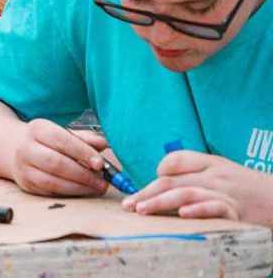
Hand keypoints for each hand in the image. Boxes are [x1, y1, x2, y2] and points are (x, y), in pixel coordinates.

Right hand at [10, 119, 109, 195]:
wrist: (14, 147)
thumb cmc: (46, 140)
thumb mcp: (62, 132)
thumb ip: (83, 138)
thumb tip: (103, 144)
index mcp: (37, 129)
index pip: (61, 140)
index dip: (82, 152)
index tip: (100, 163)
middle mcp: (26, 148)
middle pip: (56, 163)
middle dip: (83, 174)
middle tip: (103, 181)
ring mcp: (23, 168)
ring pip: (52, 181)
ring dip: (78, 187)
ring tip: (96, 188)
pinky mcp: (26, 184)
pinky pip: (50, 192)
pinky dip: (69, 193)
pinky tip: (82, 190)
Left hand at [122, 151, 272, 225]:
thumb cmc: (245, 188)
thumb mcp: (221, 172)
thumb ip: (194, 173)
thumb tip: (161, 180)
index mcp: (210, 162)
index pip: (176, 159)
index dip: (158, 171)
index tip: (142, 187)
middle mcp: (215, 174)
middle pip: (173, 180)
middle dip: (146, 192)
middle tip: (129, 204)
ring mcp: (225, 192)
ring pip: (186, 192)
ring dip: (160, 201)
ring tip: (142, 210)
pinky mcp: (236, 211)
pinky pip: (214, 207)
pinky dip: (197, 210)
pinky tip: (181, 214)